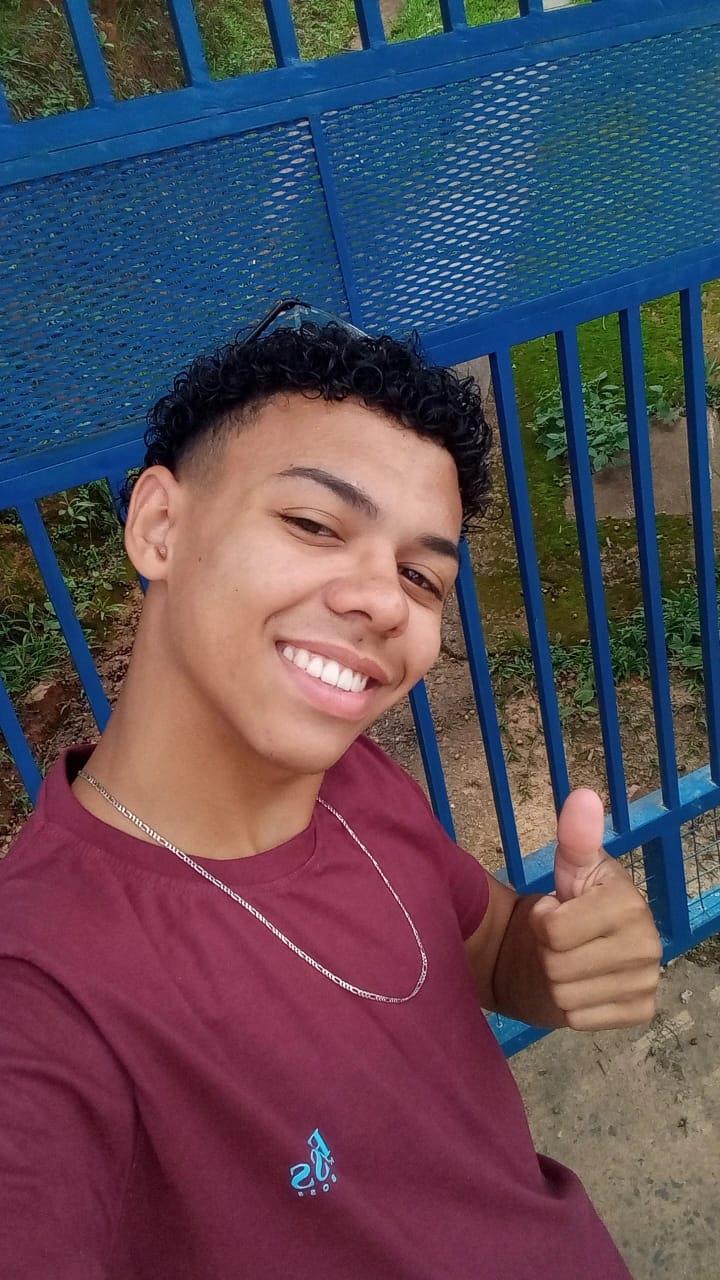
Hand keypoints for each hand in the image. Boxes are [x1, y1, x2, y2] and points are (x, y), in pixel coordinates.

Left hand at [529, 788, 662, 1031]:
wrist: (569, 952)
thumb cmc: (568, 904)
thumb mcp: (568, 868)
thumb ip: (575, 837)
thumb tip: (583, 796)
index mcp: (629, 902)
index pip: (554, 931)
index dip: (541, 921)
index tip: (554, 910)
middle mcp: (648, 944)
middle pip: (556, 966)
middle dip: (546, 953)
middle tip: (560, 941)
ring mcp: (647, 981)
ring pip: (564, 997)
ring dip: (554, 981)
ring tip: (567, 960)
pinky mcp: (640, 1013)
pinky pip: (580, 1020)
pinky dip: (570, 1009)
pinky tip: (581, 987)